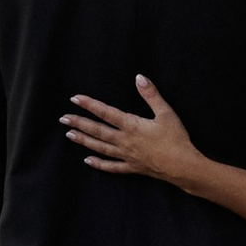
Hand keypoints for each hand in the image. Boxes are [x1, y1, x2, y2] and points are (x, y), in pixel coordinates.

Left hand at [61, 76, 204, 187]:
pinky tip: (88, 161)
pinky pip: (111, 166)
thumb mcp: (166, 113)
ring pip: (100, 147)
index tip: (75, 99)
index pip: (106, 112)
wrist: (182, 166)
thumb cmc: (176, 139)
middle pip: (97, 131)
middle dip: (79, 123)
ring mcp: (126, 155)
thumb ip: (151, 95)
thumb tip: (139, 77)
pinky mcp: (132, 167)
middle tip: (63, 118)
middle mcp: (124, 141)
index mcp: (132, 125)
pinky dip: (99, 164)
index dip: (90, 105)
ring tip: (70, 135)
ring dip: (84, 141)